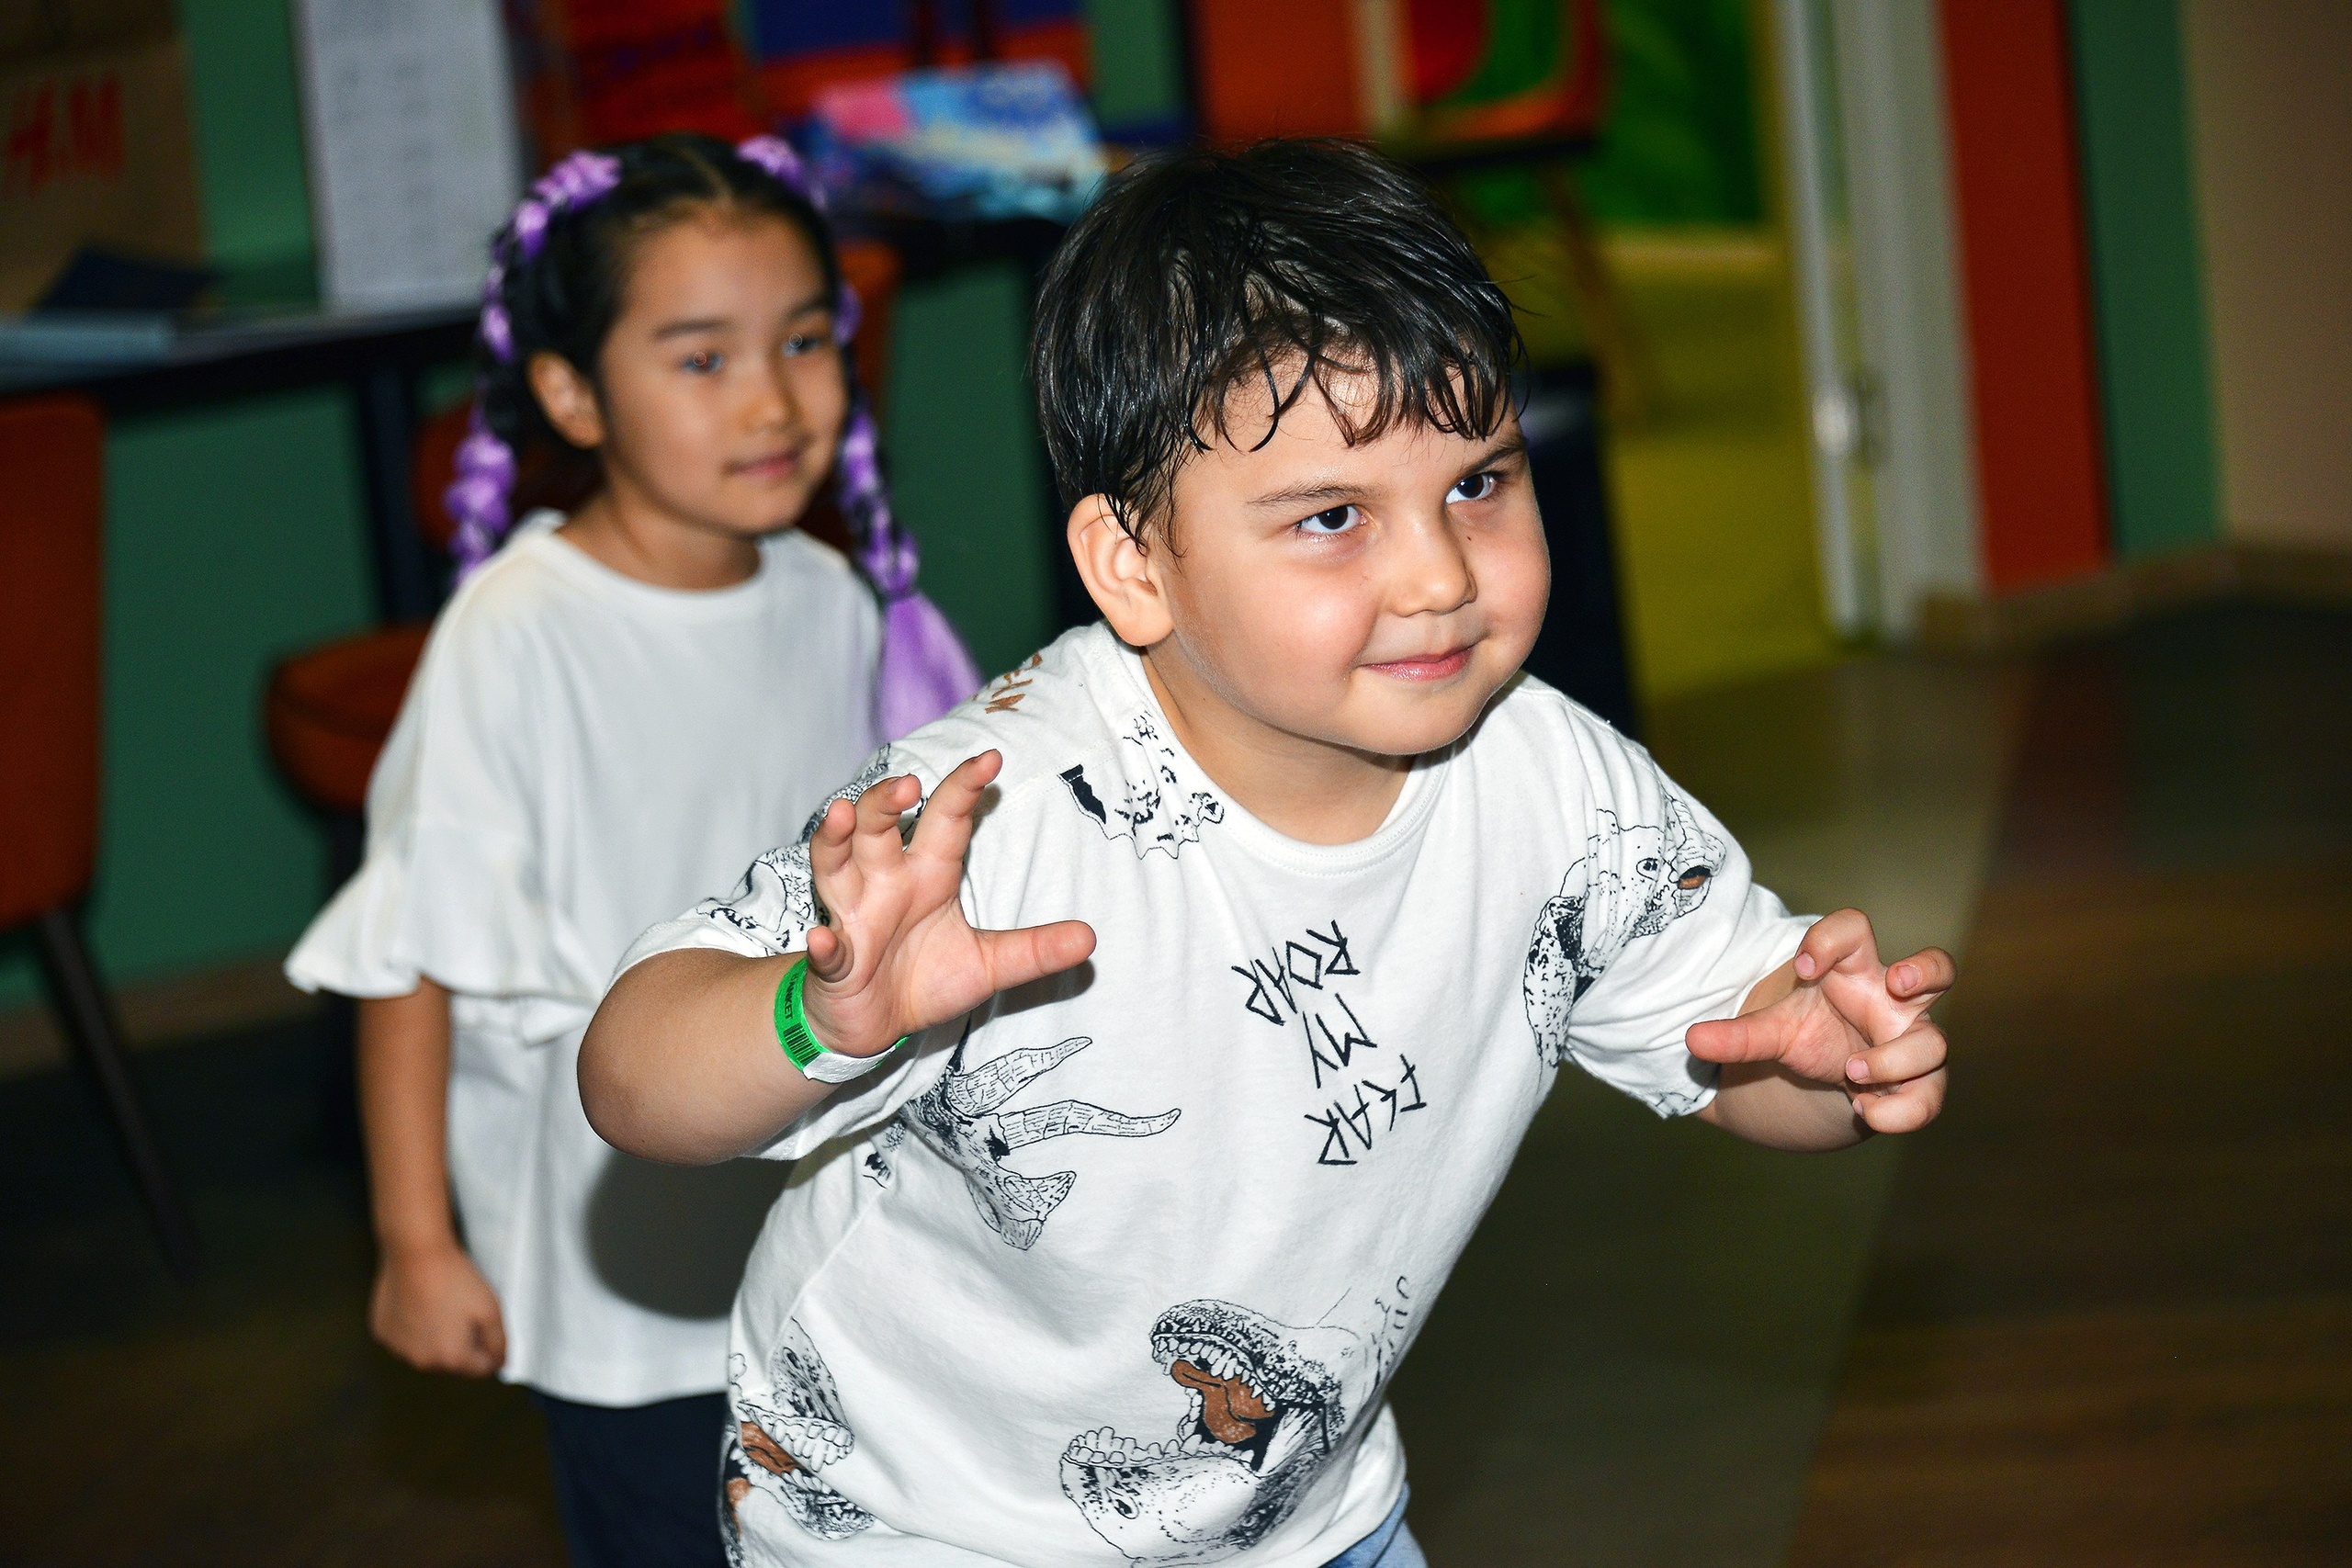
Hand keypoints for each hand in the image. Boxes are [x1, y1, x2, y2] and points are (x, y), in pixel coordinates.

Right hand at [370, 1238, 505, 1374]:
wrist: (416, 1254)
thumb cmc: (454, 1280)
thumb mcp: (491, 1309)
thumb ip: (499, 1342)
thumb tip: (500, 1363)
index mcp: (451, 1358)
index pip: (480, 1368)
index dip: (490, 1348)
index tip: (485, 1325)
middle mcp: (422, 1361)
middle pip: (452, 1361)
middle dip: (462, 1341)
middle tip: (462, 1309)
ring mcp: (398, 1348)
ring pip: (426, 1350)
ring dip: (435, 1336)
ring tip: (440, 1304)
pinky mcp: (383, 1333)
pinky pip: (405, 1337)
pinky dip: (413, 1327)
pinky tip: (419, 1303)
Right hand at [800, 750, 1095, 1056]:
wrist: (874, 1025)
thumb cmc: (924, 979)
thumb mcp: (989, 965)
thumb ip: (1034, 950)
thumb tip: (1091, 938)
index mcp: (927, 875)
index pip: (945, 820)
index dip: (963, 788)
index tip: (990, 759)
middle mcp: (884, 883)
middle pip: (877, 827)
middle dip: (885, 801)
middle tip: (907, 784)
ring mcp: (852, 916)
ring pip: (835, 864)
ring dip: (835, 839)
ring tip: (841, 814)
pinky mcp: (834, 960)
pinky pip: (827, 948)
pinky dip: (825, 945)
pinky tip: (826, 939)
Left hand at [1687, 908, 1950, 1134]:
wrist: (1833, 1077)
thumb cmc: (1810, 1033)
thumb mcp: (1771, 1032)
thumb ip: (1737, 1036)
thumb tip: (1691, 1041)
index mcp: (1854, 971)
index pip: (1855, 930)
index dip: (1832, 938)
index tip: (1802, 966)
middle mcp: (1893, 1003)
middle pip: (1938, 967)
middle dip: (1925, 969)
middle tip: (1897, 980)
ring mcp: (1911, 1043)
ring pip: (1934, 1043)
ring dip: (1895, 1059)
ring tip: (1852, 1072)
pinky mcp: (1918, 1085)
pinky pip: (1929, 1098)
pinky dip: (1901, 1111)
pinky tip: (1863, 1110)